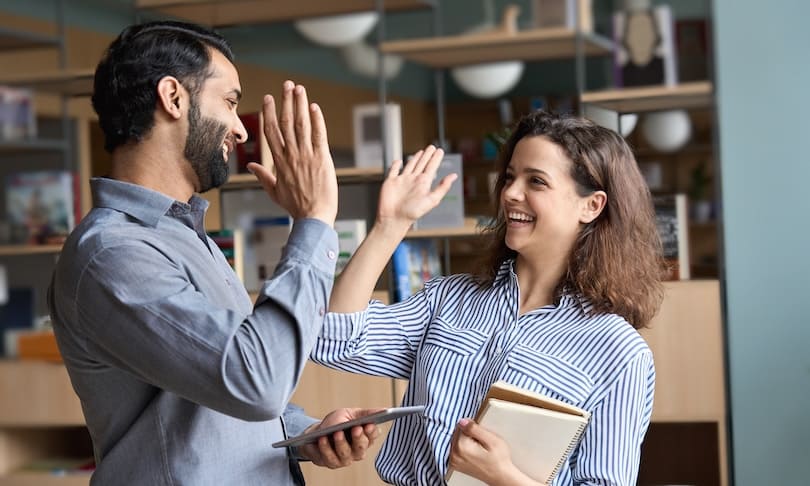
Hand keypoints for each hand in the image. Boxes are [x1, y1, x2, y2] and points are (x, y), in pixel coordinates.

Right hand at [247, 80, 337, 225]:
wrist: (313, 217)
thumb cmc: (296, 206)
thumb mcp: (275, 192)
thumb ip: (263, 176)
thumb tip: (252, 165)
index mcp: (279, 162)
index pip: (271, 131)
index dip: (269, 112)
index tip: (269, 97)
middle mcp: (291, 155)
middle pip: (285, 122)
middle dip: (286, 101)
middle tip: (287, 84)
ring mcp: (306, 156)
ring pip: (301, 125)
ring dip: (300, 104)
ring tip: (299, 88)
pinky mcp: (322, 159)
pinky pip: (319, 135)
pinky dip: (317, 120)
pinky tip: (314, 107)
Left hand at [298, 408, 382, 468]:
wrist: (316, 433)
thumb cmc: (336, 423)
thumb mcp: (350, 414)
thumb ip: (366, 413)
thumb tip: (385, 410)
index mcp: (365, 436)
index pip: (373, 435)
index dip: (372, 431)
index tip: (369, 424)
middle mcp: (358, 450)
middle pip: (362, 446)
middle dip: (359, 438)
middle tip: (356, 428)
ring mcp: (346, 458)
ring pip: (346, 453)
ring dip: (341, 443)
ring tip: (337, 432)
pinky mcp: (332, 463)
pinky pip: (330, 457)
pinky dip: (326, 447)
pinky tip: (323, 439)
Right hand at [375, 145, 457, 237]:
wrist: (394, 219)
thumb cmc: (412, 213)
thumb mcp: (431, 200)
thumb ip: (442, 187)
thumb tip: (454, 176)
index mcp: (423, 183)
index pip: (431, 167)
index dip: (436, 158)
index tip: (440, 150)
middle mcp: (413, 180)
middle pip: (422, 164)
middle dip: (427, 155)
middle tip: (432, 147)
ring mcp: (402, 181)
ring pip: (410, 165)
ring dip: (415, 158)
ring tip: (421, 152)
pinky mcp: (390, 182)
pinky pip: (393, 170)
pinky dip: (396, 165)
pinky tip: (399, 161)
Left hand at [448, 418, 542, 485]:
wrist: (501, 476)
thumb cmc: (499, 460)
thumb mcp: (492, 440)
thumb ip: (475, 428)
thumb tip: (462, 421)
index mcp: (461, 447)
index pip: (461, 425)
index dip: (473, 427)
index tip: (481, 435)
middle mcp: (454, 454)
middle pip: (457, 432)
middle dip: (468, 433)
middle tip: (481, 442)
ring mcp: (453, 460)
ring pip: (456, 439)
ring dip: (466, 440)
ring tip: (479, 448)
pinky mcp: (455, 463)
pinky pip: (456, 447)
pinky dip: (463, 447)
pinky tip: (474, 452)